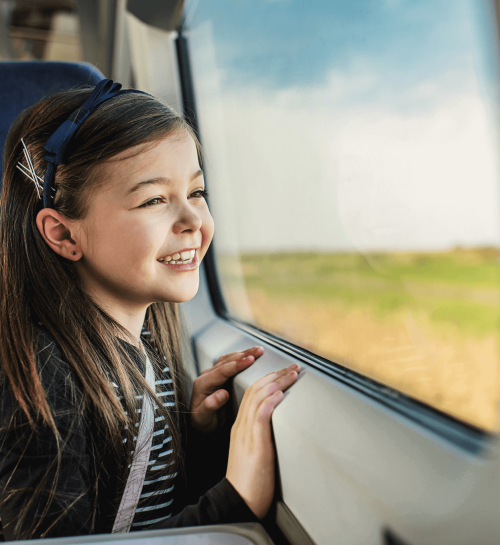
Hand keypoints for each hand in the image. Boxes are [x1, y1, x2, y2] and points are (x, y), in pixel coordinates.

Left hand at [190, 346, 263, 432]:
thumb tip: (222, 394)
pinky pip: (228, 362)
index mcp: (203, 384)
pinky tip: (248, 354)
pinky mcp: (217, 375)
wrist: (199, 424)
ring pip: (228, 359)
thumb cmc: (202, 422)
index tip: (250, 360)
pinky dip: (239, 357)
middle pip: (226, 361)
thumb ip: (210, 406)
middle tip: (259, 351)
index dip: (237, 364)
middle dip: (244, 355)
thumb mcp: (204, 418)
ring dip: (243, 353)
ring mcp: (211, 374)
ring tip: (257, 350)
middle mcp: (206, 376)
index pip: (222, 371)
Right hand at [225, 364, 299, 518]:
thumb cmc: (249, 483)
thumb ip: (262, 437)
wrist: (237, 503)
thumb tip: (278, 426)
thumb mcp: (256, 454)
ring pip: (258, 398)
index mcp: (241, 427)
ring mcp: (246, 434)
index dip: (269, 379)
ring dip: (277, 383)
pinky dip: (269, 402)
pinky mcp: (254, 445)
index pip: (252, 394)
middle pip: (256, 390)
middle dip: (276, 375)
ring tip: (291, 374)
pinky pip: (259, 416)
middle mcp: (242, 426)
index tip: (285, 372)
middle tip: (293, 366)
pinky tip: (279, 393)